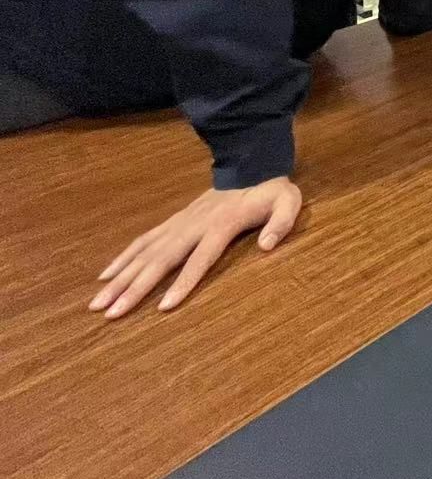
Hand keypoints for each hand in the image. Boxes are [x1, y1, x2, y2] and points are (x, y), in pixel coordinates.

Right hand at [90, 177, 301, 318]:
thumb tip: (268, 246)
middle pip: (161, 260)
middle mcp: (193, 226)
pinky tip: (105, 275)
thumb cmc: (271, 191)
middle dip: (135, 287)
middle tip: (111, 313)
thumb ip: (282, 222)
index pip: (200, 258)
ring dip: (120, 277)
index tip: (163, 307)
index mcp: (221, 225)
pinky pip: (143, 241)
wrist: (250, 165)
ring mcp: (179, 223)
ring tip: (97, 302)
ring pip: (145, 252)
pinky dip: (122, 258)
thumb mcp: (288, 202)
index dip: (183, 282)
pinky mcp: (173, 222)